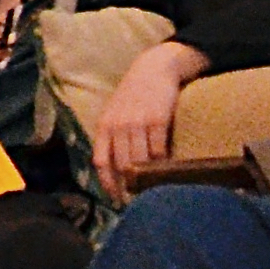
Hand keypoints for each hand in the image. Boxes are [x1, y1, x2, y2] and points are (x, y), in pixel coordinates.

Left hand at [91, 45, 200, 194]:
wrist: (154, 68)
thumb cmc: (134, 94)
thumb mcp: (115, 113)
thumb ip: (112, 138)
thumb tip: (113, 170)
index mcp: (105, 126)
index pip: (102, 163)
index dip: (109, 185)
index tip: (118, 200)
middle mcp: (118, 126)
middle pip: (122, 166)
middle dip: (130, 186)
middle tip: (140, 200)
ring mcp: (137, 123)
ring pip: (141, 161)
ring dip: (148, 178)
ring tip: (155, 189)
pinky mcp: (157, 121)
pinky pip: (159, 150)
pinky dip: (163, 163)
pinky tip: (167, 169)